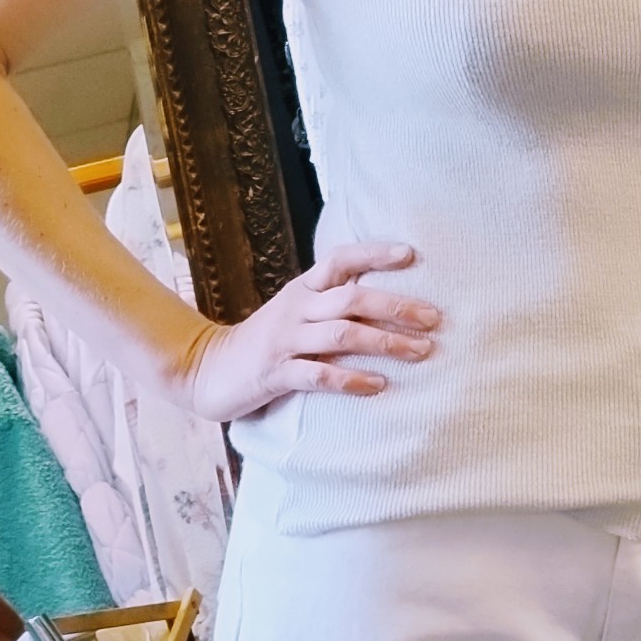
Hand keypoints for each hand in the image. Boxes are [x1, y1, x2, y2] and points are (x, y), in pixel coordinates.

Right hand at [172, 241, 439, 426]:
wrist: (204, 368)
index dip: (374, 253)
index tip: (412, 254)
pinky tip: (378, 386)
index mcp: (302, 289)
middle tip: (435, 318)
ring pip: (342, 334)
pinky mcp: (275, 374)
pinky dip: (350, 379)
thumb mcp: (295, 312)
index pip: (340, 260)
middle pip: (351, 298)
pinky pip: (318, 375)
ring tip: (421, 352)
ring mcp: (285, 341)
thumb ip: (331, 303)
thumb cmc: (265, 341)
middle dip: (397, 307)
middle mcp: (296, 309)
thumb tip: (387, 300)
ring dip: (386, 343)